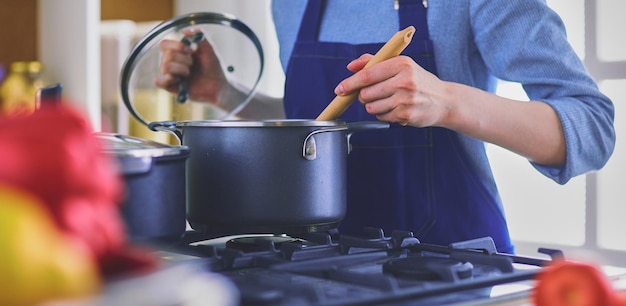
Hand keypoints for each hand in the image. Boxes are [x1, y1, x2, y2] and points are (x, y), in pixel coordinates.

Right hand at [154, 28, 228, 103]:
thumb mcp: (208, 48)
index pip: (164, 44)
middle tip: (193, 65)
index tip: (190, 50)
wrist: (218, 85)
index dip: (176, 46)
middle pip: (166, 55)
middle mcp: (170, 62)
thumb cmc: (212, 68)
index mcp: (176, 52)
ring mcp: (169, 75)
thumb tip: (183, 31)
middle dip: (184, 59)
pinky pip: (158, 81)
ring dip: (181, 69)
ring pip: (165, 66)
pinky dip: (168, 79)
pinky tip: (179, 80)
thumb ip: (199, 35)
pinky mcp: (169, 87)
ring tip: (189, 73)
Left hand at [334, 54, 448, 126]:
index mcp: (402, 64)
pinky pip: (381, 117)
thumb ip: (374, 62)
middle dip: (364, 96)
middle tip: (374, 93)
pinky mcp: (405, 115)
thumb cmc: (419, 81)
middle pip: (365, 94)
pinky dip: (383, 114)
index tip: (340, 88)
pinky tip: (396, 108)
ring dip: (373, 106)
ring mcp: (405, 100)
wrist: (444, 100)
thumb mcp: (401, 64)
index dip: (350, 83)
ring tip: (388, 100)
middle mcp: (404, 81)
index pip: (367, 75)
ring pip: (371, 107)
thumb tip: (351, 66)